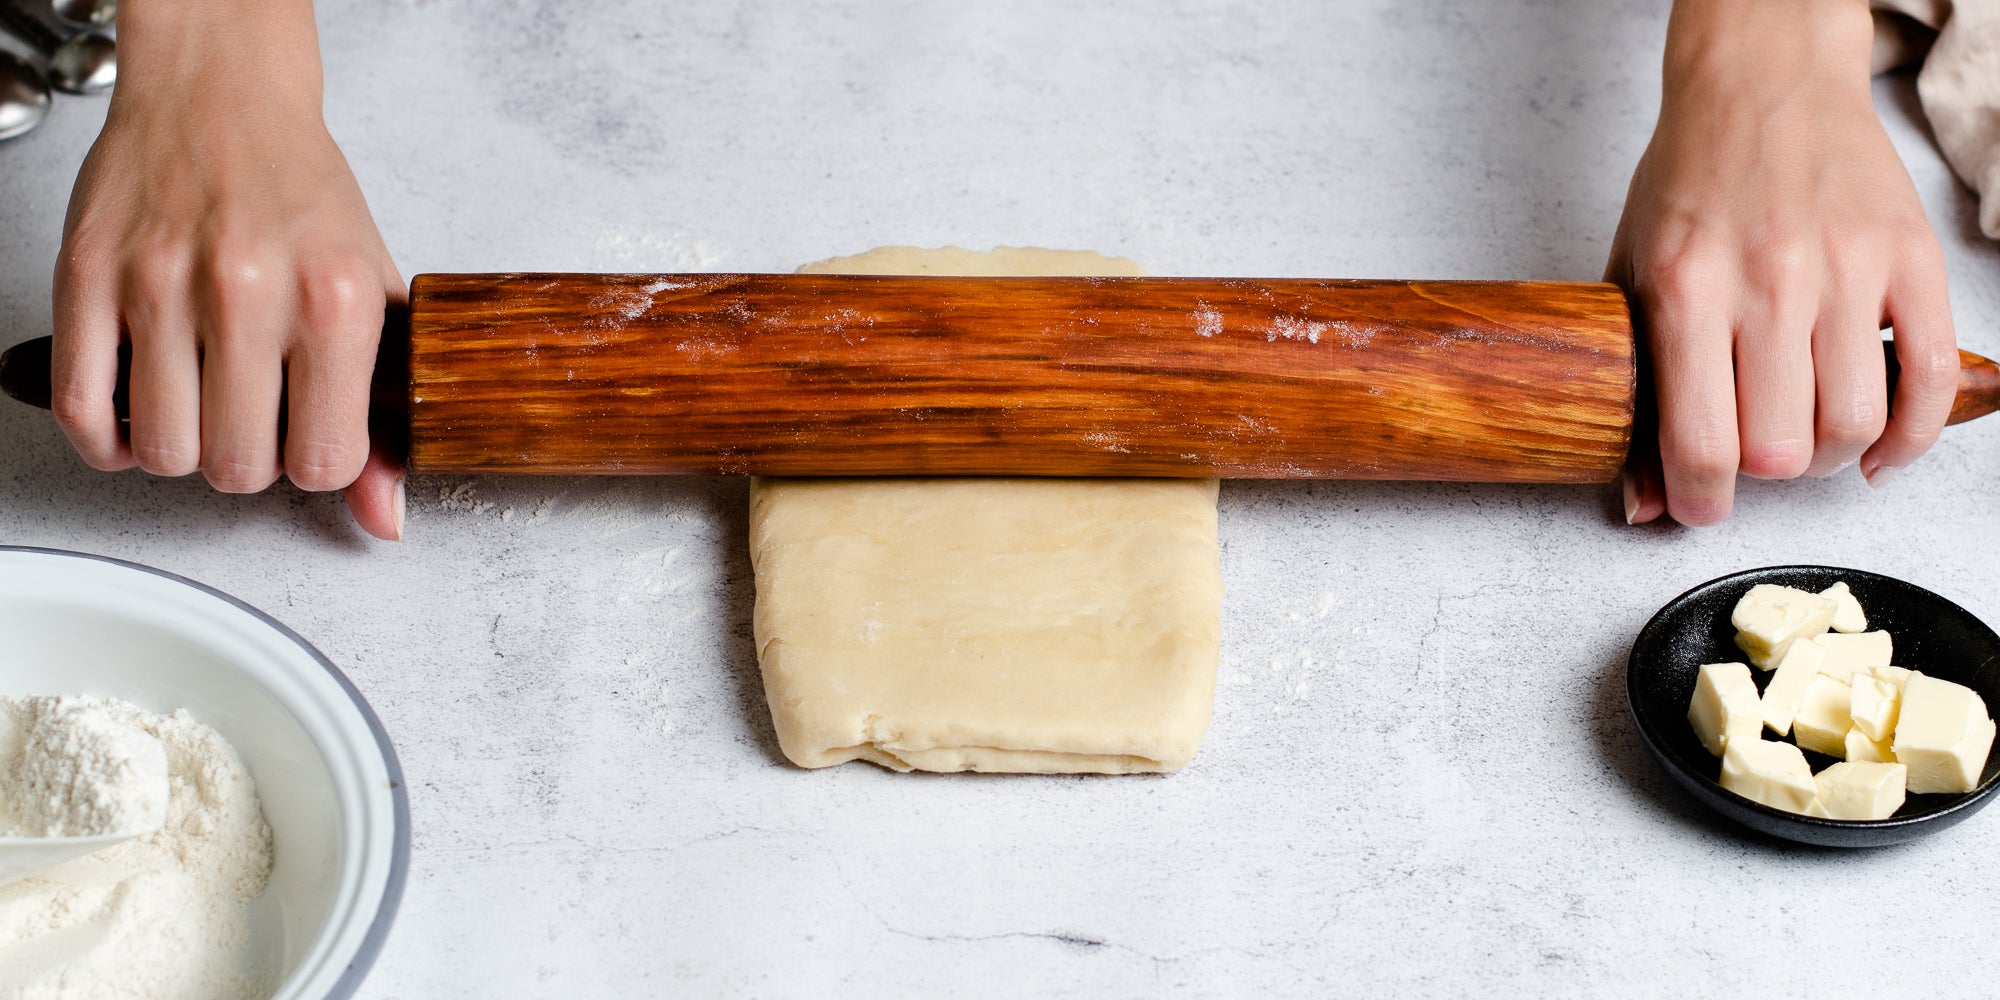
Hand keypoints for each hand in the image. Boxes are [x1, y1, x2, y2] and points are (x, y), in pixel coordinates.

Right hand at [49, 0, 405, 539]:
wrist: (222, 98)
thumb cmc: (300, 193)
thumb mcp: (371, 294)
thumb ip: (380, 415)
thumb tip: (384, 518)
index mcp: (334, 300)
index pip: (324, 462)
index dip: (317, 464)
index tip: (312, 437)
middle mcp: (249, 291)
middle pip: (238, 466)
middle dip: (249, 462)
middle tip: (255, 421)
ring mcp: (160, 284)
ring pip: (162, 450)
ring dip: (182, 449)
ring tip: (202, 407)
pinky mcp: (87, 277)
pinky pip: (84, 409)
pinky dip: (108, 438)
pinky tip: (139, 413)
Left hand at [1606, 0, 1956, 524]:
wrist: (1763, 83)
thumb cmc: (1690, 180)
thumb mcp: (1630, 276)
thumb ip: (1633, 391)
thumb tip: (1639, 505)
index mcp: (1687, 288)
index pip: (1703, 442)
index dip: (1698, 500)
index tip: (1696, 504)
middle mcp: (1769, 282)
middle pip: (1780, 449)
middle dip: (1757, 475)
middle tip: (1744, 452)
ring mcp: (1847, 269)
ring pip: (1851, 426)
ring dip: (1826, 456)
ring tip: (1801, 433)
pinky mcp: (1909, 258)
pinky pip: (1926, 377)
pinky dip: (1907, 436)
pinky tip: (1877, 447)